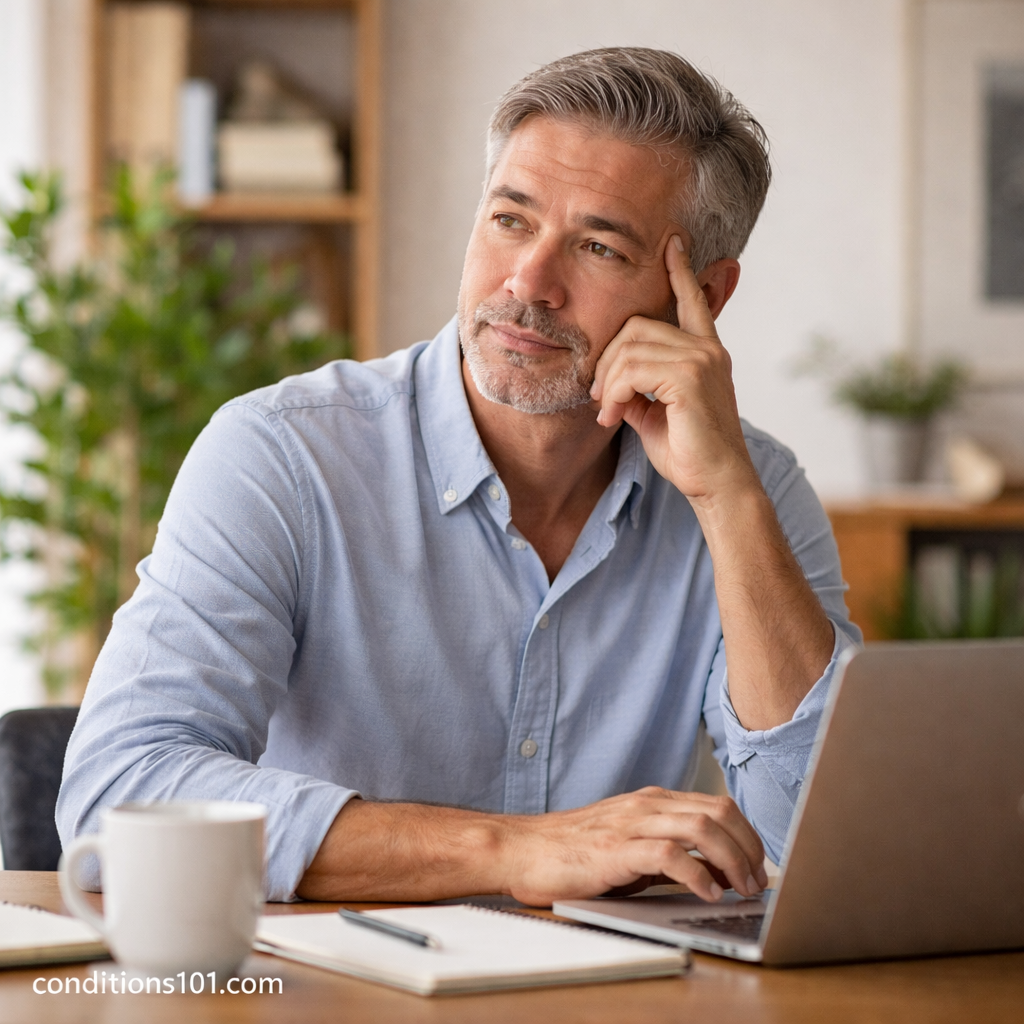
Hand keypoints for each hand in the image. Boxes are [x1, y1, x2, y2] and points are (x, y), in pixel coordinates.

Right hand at [501, 786, 767, 905]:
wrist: (521, 849)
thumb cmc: (572, 853)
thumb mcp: (628, 846)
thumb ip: (667, 852)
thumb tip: (713, 873)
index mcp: (651, 801)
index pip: (717, 805)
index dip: (747, 834)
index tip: (758, 865)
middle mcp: (646, 805)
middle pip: (718, 811)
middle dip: (748, 847)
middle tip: (755, 882)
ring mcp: (630, 823)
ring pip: (701, 827)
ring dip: (732, 860)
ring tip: (739, 889)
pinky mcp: (615, 849)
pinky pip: (669, 855)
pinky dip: (697, 875)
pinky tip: (706, 894)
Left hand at [589, 237, 753, 506]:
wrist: (716, 484)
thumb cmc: (688, 454)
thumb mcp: (653, 415)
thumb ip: (636, 389)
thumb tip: (608, 382)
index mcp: (705, 352)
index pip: (693, 301)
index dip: (681, 272)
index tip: (673, 242)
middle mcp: (707, 349)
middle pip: (637, 326)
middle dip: (607, 359)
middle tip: (597, 396)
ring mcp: (701, 359)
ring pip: (630, 348)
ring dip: (606, 381)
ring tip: (604, 411)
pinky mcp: (690, 377)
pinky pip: (632, 370)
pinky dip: (612, 393)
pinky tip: (611, 416)